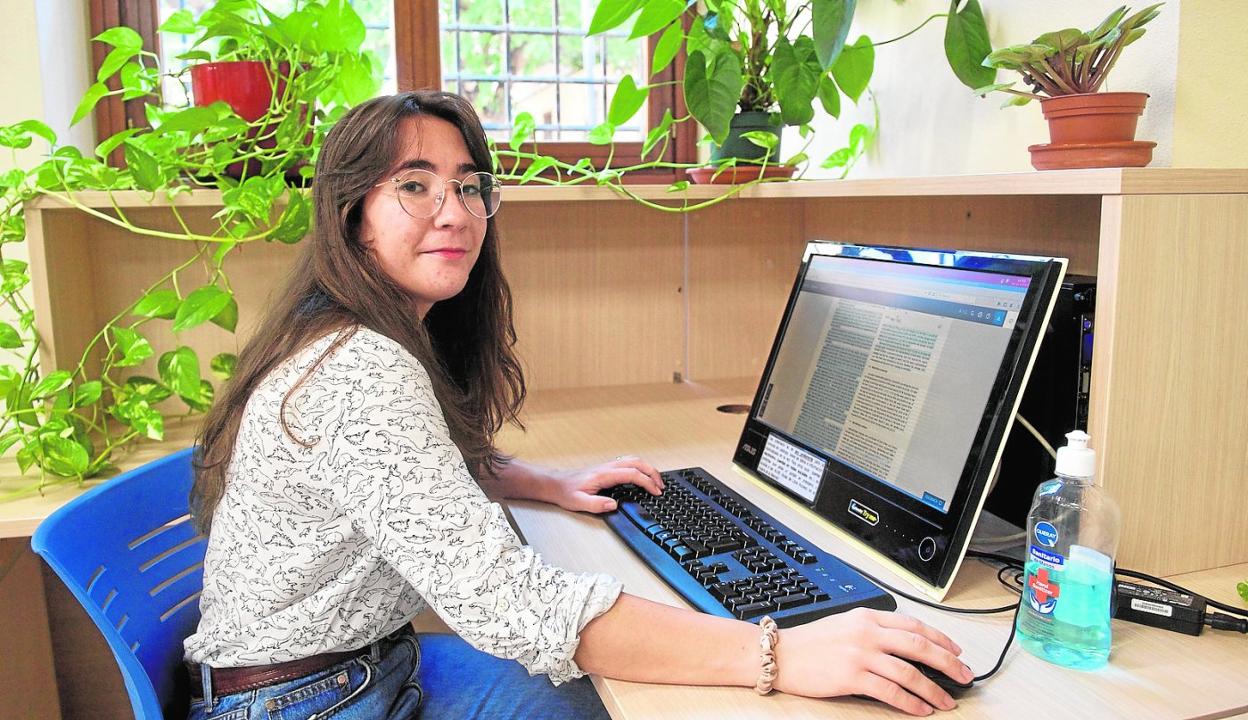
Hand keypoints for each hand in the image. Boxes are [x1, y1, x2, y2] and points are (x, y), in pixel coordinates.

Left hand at [546, 455, 664, 512]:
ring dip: (648, 468)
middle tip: (662, 486)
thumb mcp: (579, 503)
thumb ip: (596, 504)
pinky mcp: (607, 468)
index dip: (647, 482)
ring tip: (656, 481)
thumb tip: (613, 505)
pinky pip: (629, 462)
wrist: (556, 484)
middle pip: (637, 463)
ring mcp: (608, 466)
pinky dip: (640, 467)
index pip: (632, 474)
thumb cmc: (567, 492)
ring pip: (634, 460)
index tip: (656, 491)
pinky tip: (642, 475)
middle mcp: (608, 467)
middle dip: (653, 473)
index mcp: (604, 475)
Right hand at [774, 608, 973, 715]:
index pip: (914, 625)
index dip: (940, 640)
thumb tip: (905, 646)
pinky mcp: (852, 676)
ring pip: (909, 672)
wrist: (781, 653)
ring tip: (946, 701)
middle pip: (919, 646)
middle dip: (948, 663)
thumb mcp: (845, 624)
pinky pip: (891, 691)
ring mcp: (860, 654)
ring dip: (933, 689)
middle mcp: (867, 632)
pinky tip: (921, 709)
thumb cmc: (810, 642)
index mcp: (867, 616)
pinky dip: (911, 702)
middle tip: (964, 676)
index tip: (956, 652)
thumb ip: (873, 630)